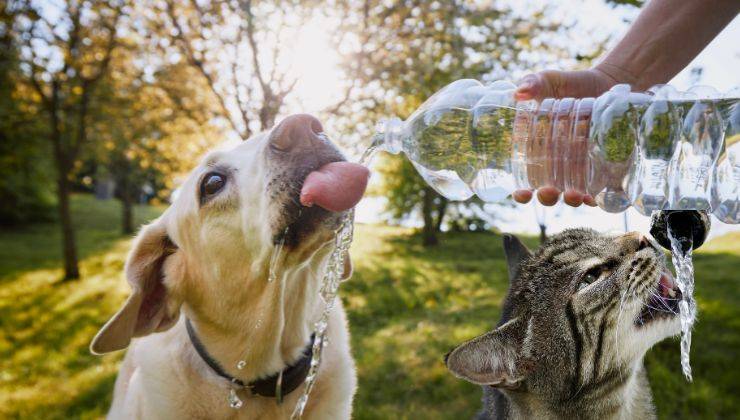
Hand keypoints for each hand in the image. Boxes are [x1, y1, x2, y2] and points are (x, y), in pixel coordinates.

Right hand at [511, 68, 616, 206]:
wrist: (608, 83)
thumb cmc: (571, 84)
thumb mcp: (550, 81)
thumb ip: (533, 84)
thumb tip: (519, 92)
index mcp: (537, 151)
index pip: (524, 179)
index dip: (521, 192)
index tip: (520, 193)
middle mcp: (557, 166)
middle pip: (548, 193)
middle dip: (547, 197)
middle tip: (548, 191)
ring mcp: (580, 169)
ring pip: (573, 195)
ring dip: (571, 200)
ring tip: (574, 196)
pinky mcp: (603, 167)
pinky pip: (599, 189)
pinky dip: (597, 197)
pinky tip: (595, 198)